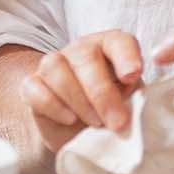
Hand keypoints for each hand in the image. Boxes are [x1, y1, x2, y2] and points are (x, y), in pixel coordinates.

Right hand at [22, 32, 146, 158]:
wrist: (77, 132)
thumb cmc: (110, 112)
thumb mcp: (129, 104)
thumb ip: (136, 100)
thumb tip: (141, 109)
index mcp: (109, 47)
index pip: (119, 41)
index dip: (126, 56)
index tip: (134, 76)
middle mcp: (80, 50)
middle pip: (86, 57)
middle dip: (103, 93)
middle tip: (117, 122)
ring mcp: (52, 65)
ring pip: (57, 68)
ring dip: (79, 100)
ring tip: (95, 123)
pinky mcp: (31, 86)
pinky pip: (35, 88)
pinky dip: (53, 105)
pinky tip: (70, 119)